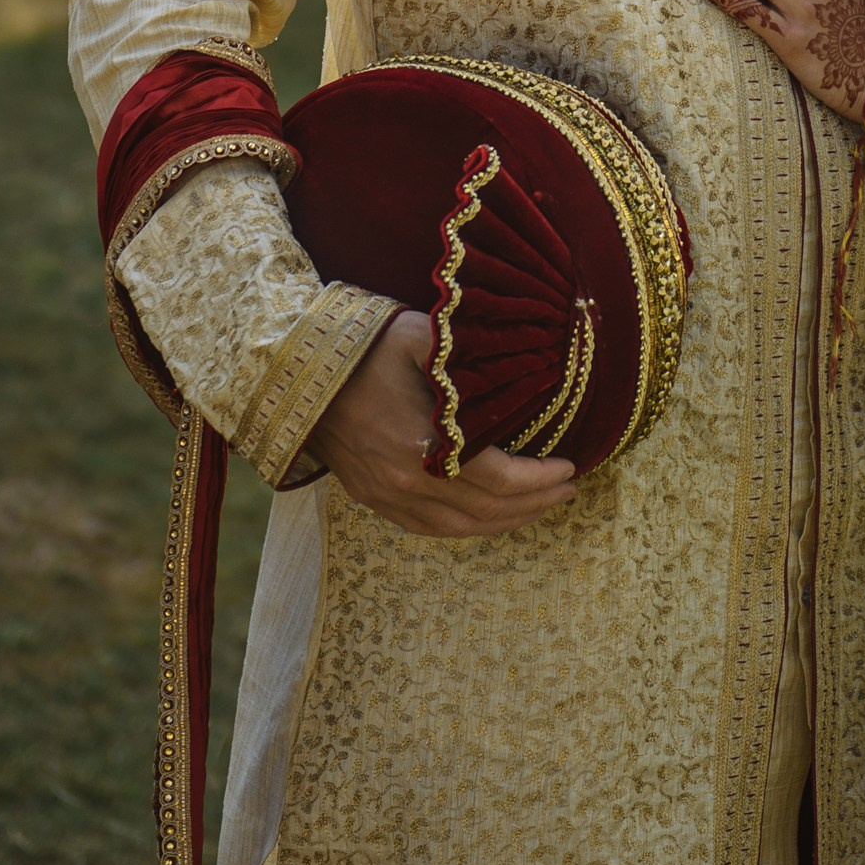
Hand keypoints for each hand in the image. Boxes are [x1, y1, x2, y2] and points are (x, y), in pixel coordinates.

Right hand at [307, 311, 576, 537]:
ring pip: (459, 528)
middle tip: (569, 490)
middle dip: (534, 503)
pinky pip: (429, 528)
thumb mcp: (423, 336)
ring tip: (541, 507)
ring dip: (506, 522)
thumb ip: (471, 355)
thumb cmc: (363, 346)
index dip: (538, 479)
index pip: (498, 478)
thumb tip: (526, 357)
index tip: (571, 468)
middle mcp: (406, 481)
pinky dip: (468, 528)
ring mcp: (386, 496)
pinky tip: (489, 517)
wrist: (293, 370)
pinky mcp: (372, 499)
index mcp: (424, 444)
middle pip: (485, 509)